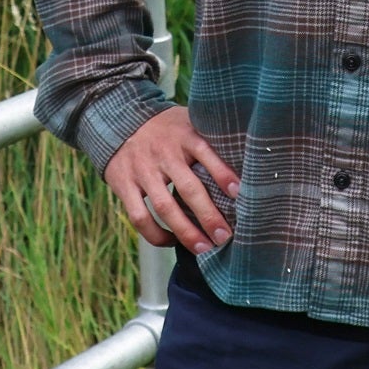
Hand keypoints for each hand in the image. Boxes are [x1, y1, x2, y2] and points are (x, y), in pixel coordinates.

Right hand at [102, 106, 240, 254]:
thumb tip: (249, 158)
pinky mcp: (124, 185)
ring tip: (204, 249)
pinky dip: (156, 234)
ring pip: (164, 207)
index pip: (206, 152)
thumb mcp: (189, 120)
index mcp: (183, 135)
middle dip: (209, 216)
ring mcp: (142, 170)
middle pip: (188, 188)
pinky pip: (140, 216)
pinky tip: (171, 241)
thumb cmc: (166, 127)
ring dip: (185, 232)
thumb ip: (211, 137)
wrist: (119, 119)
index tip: (239, 194)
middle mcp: (163, 153)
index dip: (222, 173)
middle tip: (225, 237)